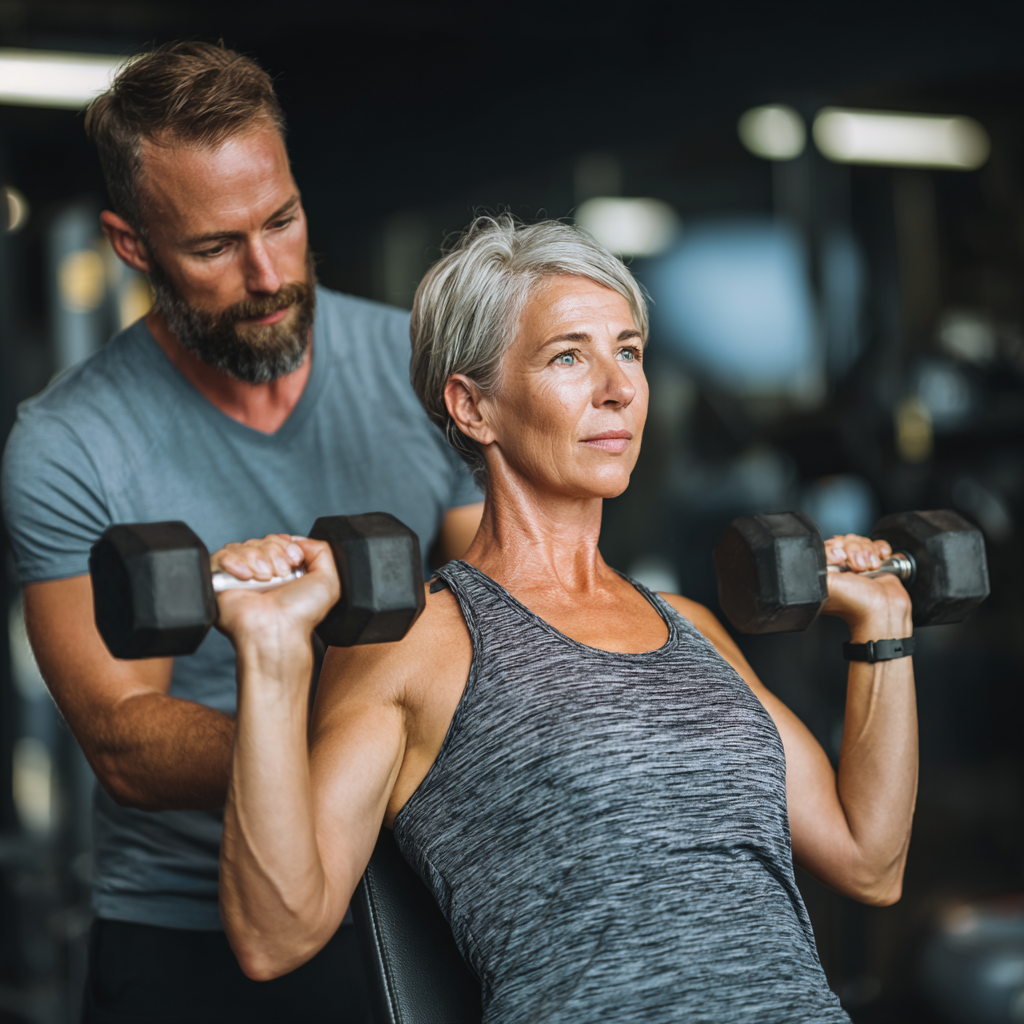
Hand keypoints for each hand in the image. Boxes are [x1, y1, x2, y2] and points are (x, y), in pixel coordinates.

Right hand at [211, 535, 340, 661]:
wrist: (276, 631)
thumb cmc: (300, 613)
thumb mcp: (328, 580)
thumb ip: (322, 551)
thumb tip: (300, 540)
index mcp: (283, 570)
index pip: (278, 540)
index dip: (286, 545)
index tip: (294, 560)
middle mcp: (261, 571)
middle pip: (261, 541)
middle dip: (274, 553)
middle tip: (280, 573)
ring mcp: (240, 576)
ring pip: (243, 546)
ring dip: (257, 559)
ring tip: (265, 579)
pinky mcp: (220, 580)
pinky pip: (221, 555)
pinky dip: (235, 562)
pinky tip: (246, 576)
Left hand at [821, 534, 912, 641]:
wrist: (883, 610)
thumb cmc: (855, 603)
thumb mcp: (826, 583)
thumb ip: (813, 567)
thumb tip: (810, 554)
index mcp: (826, 572)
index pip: (828, 545)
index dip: (836, 548)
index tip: (841, 559)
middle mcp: (841, 568)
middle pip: (846, 540)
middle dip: (854, 551)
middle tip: (857, 568)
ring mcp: (859, 564)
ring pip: (862, 541)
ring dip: (869, 552)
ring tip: (869, 569)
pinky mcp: (876, 562)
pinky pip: (877, 544)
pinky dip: (880, 550)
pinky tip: (879, 560)